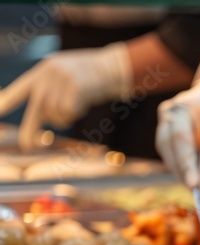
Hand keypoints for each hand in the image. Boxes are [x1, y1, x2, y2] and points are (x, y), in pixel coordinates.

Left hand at [0, 43, 130, 149]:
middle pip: (36, 108)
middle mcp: (48, 74)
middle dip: (30, 130)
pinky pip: (68, 112)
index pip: (19, 90)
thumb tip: (44, 117)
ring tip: (75, 109)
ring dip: (65, 118)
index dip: (5, 102)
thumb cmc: (91, 76)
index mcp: (42, 70)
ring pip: (55, 113)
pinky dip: (74, 114)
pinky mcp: (75, 88)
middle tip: (27, 146)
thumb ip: (52, 90)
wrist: (113, 67)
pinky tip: (83, 105)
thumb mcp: (66, 76)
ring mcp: (62, 80)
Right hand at [155, 70, 199, 189]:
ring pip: (166, 151)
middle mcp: (167, 113)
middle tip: (195, 190)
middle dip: (181, 171)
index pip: (181, 140)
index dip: (186, 165)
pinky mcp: (163, 129)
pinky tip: (191, 173)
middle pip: (169, 147)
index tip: (194, 186)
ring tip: (195, 184)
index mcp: (182, 107)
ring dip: (179, 169)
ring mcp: (162, 120)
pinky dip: (179, 163)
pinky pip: (168, 150)